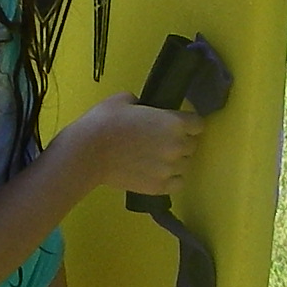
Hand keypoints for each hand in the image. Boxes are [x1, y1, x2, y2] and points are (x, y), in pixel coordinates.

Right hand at [68, 92, 204, 197]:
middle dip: (181, 142)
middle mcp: (177, 146)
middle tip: (162, 141)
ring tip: (156, 158)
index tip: (179, 125)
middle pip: (192, 145)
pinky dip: (171, 179)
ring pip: (186, 165)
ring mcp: (169, 169)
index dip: (189, 123)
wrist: (87, 152)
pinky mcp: (159, 187)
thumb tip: (147, 110)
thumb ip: (146, 104)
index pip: (198, 124)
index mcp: (174, 122)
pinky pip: (178, 183)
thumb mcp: (125, 99)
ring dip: (175, 161)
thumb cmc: (104, 121)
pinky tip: (158, 172)